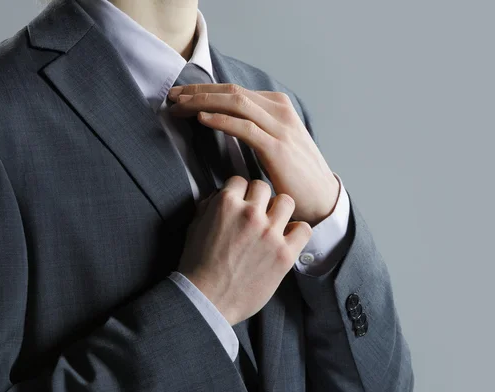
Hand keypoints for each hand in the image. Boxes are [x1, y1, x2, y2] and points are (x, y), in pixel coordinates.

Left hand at [168, 83, 339, 225]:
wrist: (322, 198)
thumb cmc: (295, 175)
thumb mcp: (276, 143)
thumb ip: (256, 128)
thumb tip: (226, 121)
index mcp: (278, 106)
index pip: (234, 90)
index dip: (204, 90)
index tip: (181, 95)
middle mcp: (280, 111)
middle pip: (231, 92)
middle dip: (198, 92)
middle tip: (172, 97)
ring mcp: (280, 127)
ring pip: (235, 103)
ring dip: (203, 102)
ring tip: (179, 106)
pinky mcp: (277, 147)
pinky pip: (244, 128)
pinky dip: (220, 120)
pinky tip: (201, 119)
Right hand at [177, 176, 312, 325]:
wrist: (206, 300)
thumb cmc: (196, 266)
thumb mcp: (194, 228)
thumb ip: (209, 207)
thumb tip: (219, 196)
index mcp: (226, 204)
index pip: (240, 181)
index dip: (239, 193)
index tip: (240, 204)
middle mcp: (250, 214)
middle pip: (264, 188)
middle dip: (259, 199)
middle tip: (256, 215)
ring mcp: (270, 233)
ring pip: (286, 202)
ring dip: (279, 211)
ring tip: (273, 224)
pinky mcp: (284, 254)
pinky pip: (303, 229)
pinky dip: (297, 232)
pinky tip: (287, 239)